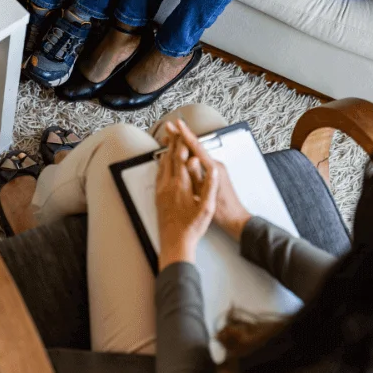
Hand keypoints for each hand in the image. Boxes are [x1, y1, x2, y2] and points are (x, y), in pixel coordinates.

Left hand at [156, 126, 217, 267]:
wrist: (175, 243)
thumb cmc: (192, 228)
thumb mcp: (207, 208)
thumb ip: (210, 187)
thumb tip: (213, 169)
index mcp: (181, 185)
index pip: (181, 158)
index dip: (182, 142)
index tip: (183, 131)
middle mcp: (168, 185)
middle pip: (170, 158)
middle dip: (172, 142)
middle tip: (172, 129)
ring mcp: (162, 191)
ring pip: (162, 165)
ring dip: (166, 151)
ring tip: (168, 141)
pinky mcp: (158, 196)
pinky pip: (159, 175)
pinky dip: (162, 164)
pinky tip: (163, 163)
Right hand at [165, 121, 251, 241]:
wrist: (236, 219)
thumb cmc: (222, 211)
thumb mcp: (206, 194)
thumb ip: (197, 176)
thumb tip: (189, 160)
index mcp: (214, 168)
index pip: (197, 147)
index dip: (185, 135)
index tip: (177, 125)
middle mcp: (216, 165)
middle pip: (196, 147)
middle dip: (181, 136)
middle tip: (170, 127)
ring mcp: (215, 169)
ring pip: (197, 153)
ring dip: (184, 145)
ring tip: (171, 138)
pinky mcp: (214, 174)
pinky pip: (199, 160)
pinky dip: (188, 155)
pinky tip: (181, 154)